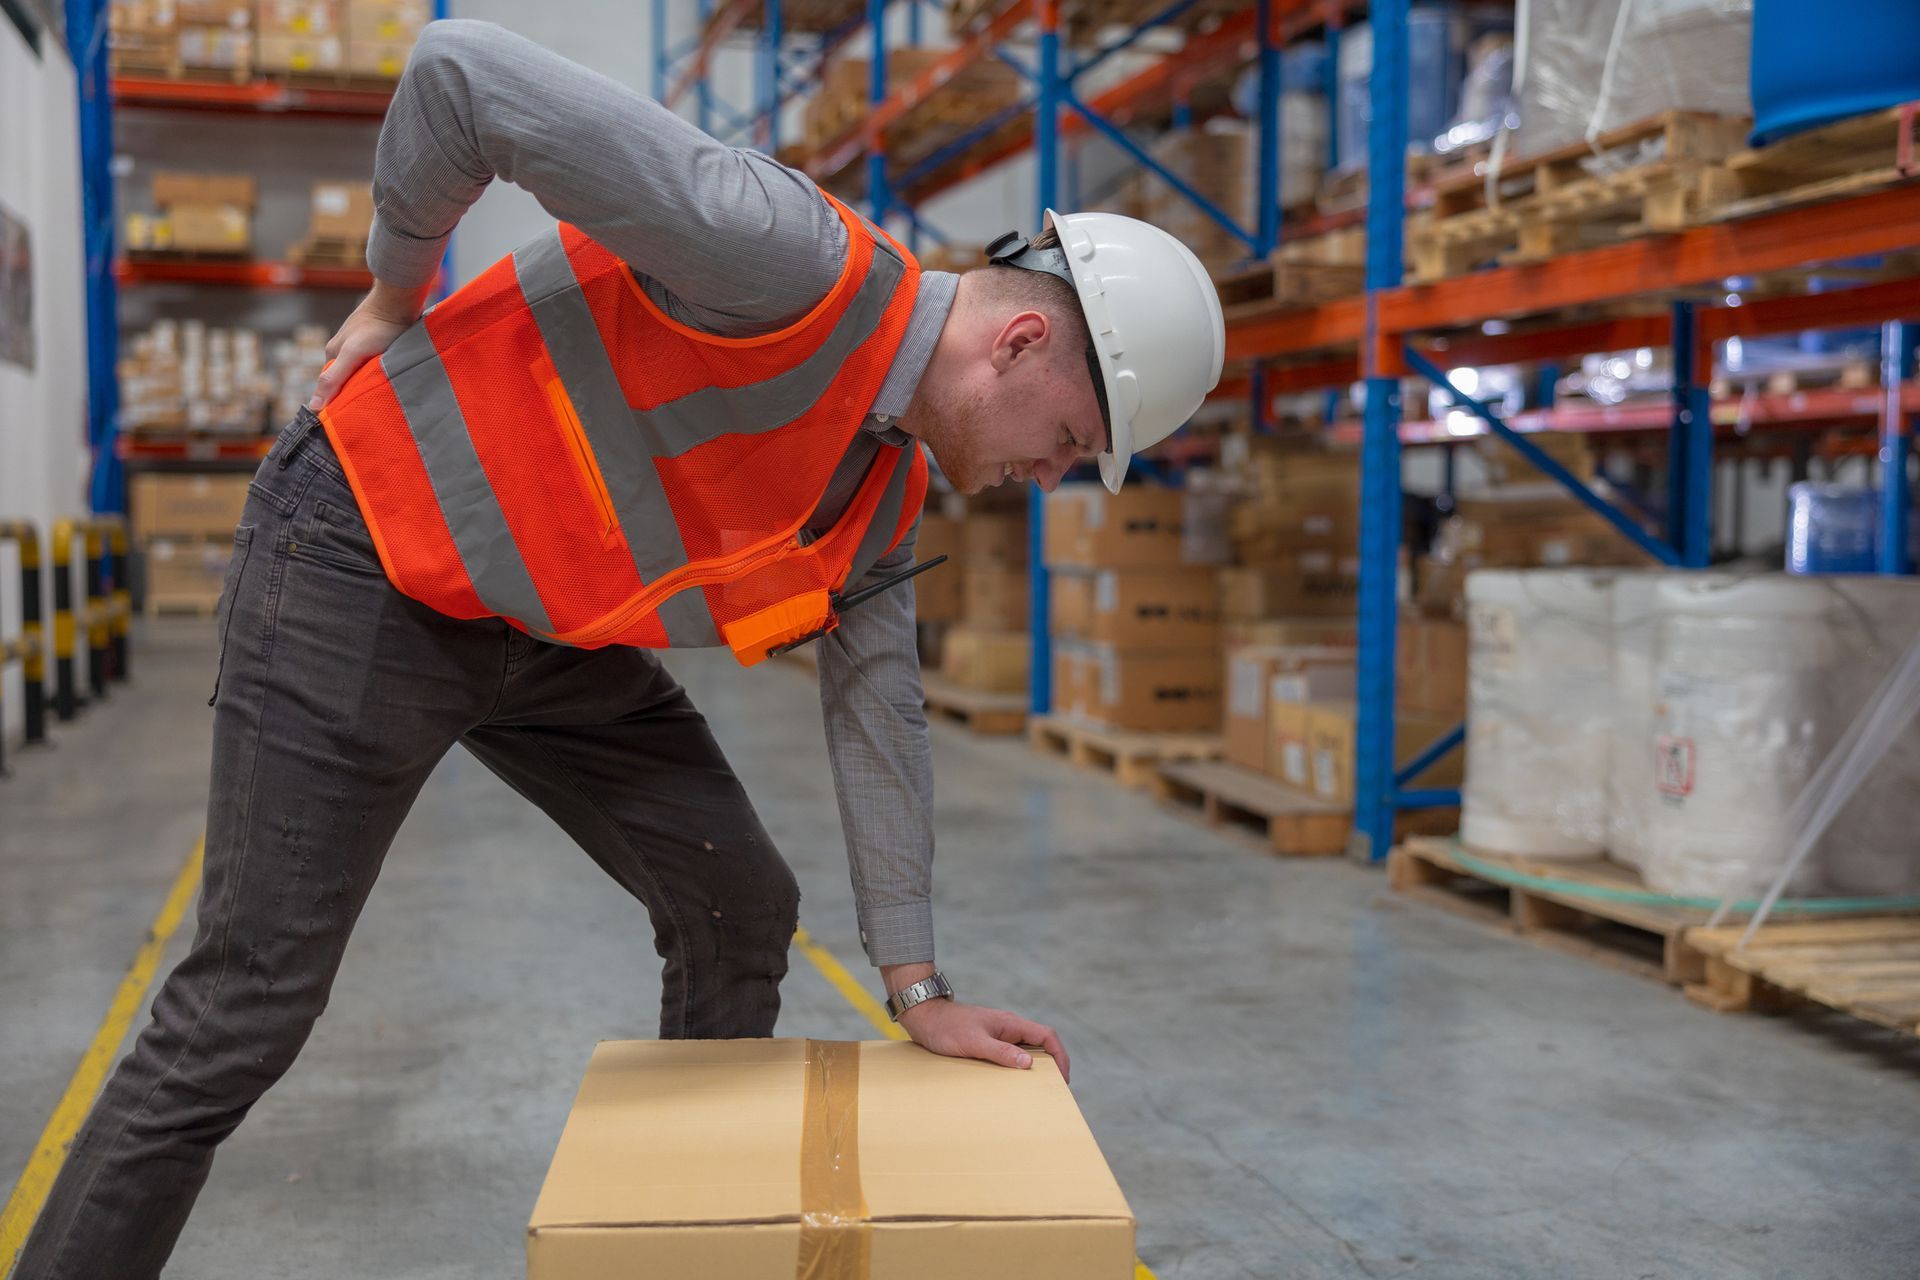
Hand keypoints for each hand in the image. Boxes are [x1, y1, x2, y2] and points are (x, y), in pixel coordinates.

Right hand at [308, 279, 431, 411]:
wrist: (399, 299)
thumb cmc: (377, 327)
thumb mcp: (353, 353)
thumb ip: (334, 378)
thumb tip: (314, 407)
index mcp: (333, 354)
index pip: (331, 386)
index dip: (338, 403)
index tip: (349, 423)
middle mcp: (345, 351)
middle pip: (347, 380)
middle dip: (355, 396)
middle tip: (370, 415)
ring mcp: (362, 346)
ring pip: (362, 373)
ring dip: (369, 385)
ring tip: (381, 401)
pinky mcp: (379, 343)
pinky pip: (375, 365)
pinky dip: (380, 375)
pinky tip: (390, 382)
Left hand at [896, 999, 1071, 1083]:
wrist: (924, 1017)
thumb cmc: (947, 1028)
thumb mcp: (974, 1042)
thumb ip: (1000, 1052)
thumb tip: (1028, 1063)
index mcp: (1010, 1024)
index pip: (1047, 1036)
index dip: (1060, 1056)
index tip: (1063, 1078)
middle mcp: (1008, 1028)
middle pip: (1041, 1044)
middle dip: (1051, 1065)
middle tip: (1052, 1089)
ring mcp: (998, 1034)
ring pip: (1025, 1050)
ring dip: (1034, 1068)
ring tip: (1035, 1090)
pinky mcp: (987, 1042)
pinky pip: (1010, 1055)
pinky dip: (1016, 1068)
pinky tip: (1011, 1083)